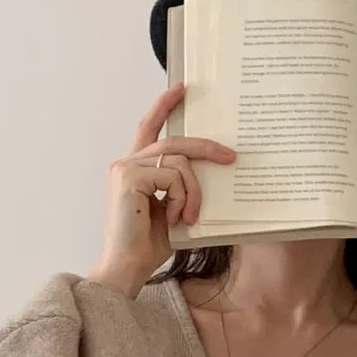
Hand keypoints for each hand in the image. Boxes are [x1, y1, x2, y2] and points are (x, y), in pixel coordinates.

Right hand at [89, 84, 236, 293]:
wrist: (127, 267)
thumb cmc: (148, 246)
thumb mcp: (173, 210)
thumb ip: (182, 187)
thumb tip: (214, 172)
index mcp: (135, 169)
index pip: (149, 128)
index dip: (163, 106)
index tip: (181, 89)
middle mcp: (126, 163)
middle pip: (173, 141)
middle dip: (205, 147)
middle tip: (230, 157)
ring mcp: (125, 168)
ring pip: (178, 160)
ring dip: (193, 190)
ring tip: (190, 216)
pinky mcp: (129, 177)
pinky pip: (172, 175)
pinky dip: (181, 197)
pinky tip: (175, 218)